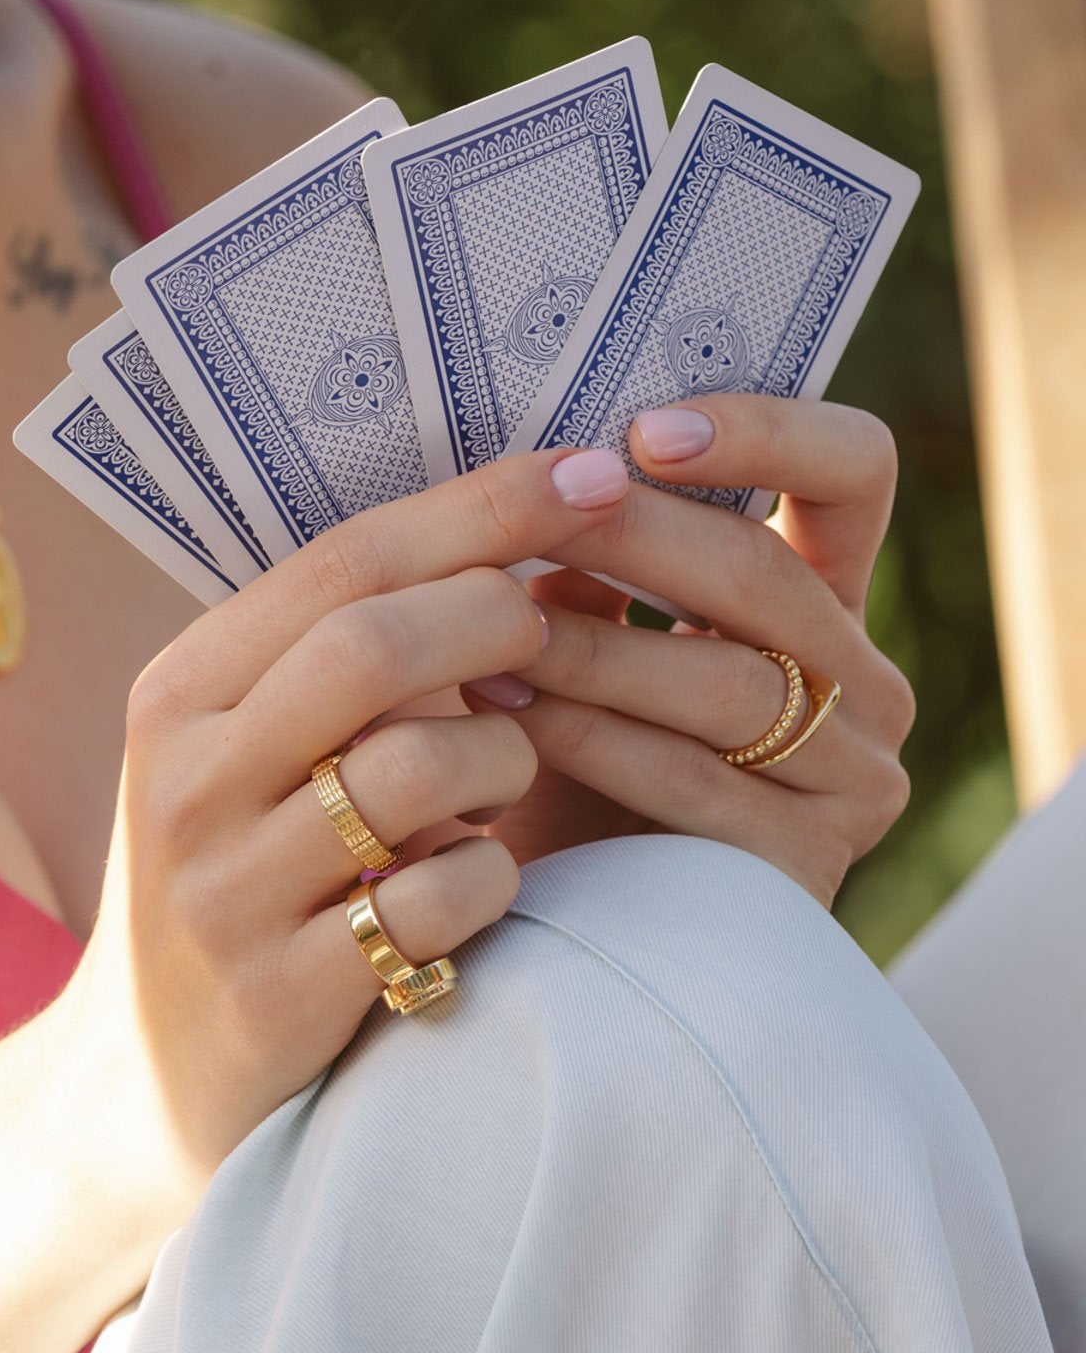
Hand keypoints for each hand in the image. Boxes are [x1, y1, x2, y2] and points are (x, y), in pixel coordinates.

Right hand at [53, 451, 623, 1217]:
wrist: (143, 1082)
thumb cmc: (237, 880)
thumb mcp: (246, 756)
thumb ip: (344, 665)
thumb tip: (519, 553)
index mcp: (180, 691)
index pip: (343, 562)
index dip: (481, 509)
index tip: (591, 471)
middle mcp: (187, 779)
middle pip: (372, 646)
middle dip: (496, 621)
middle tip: (547, 637)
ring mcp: (226, 892)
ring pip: (419, 769)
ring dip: (501, 763)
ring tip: (493, 791)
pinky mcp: (282, 994)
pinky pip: (439, 900)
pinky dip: (489, 880)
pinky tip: (471, 888)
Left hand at [463, 396, 914, 907]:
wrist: (581, 922)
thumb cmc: (576, 762)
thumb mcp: (592, 649)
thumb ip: (594, 571)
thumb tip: (545, 481)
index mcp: (823, 604)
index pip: (853, 475)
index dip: (768, 431)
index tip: (645, 430)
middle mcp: (863, 685)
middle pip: (770, 579)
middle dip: (639, 539)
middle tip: (537, 513)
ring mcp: (852, 780)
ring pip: (731, 685)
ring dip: (595, 650)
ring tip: (489, 626)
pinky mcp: (810, 864)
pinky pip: (699, 786)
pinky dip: (594, 743)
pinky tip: (506, 717)